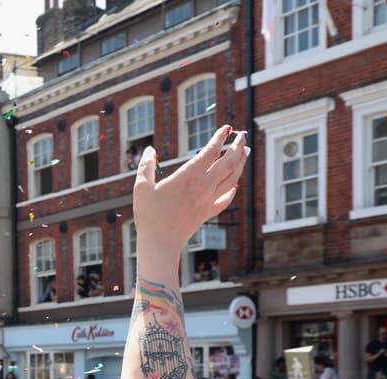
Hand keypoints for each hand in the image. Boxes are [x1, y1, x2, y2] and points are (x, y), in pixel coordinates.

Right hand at [133, 125, 247, 254]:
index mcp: (189, 175)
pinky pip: (226, 199)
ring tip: (244, 153)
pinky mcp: (207, 212)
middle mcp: (203, 185)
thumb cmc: (149, 214)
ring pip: (232, 178)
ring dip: (240, 164)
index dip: (220, 137)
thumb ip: (146, 166)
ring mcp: (208, 200)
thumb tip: (149, 150)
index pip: (211, 150)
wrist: (160, 242)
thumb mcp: (142, 187)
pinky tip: (234, 185)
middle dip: (238, 147)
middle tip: (242, 136)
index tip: (226, 128)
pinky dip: (232, 190)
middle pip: (229, 162)